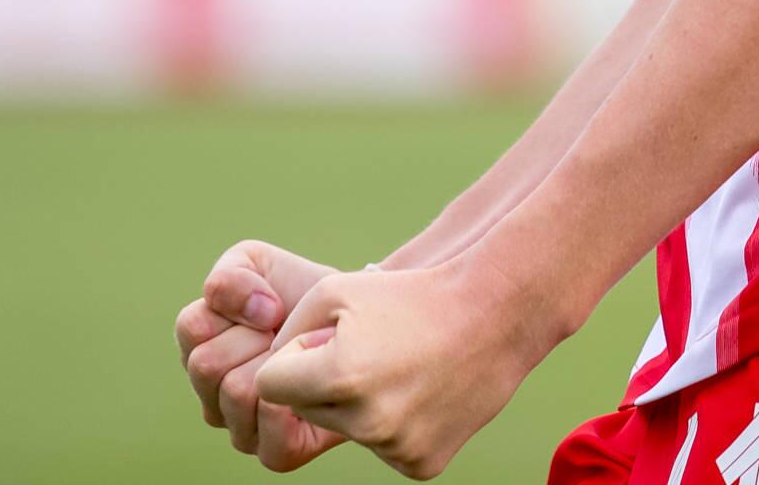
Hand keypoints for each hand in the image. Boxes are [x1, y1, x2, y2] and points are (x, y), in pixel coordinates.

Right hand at [177, 241, 343, 469]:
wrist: (357, 326)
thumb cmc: (302, 297)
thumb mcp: (260, 265)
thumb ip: (231, 275)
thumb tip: (256, 311)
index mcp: (199, 349)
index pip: (191, 327)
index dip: (237, 306)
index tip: (273, 305)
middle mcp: (211, 396)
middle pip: (207, 364)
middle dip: (256, 336)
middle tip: (286, 334)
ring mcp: (239, 429)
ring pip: (236, 392)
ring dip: (279, 362)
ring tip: (301, 356)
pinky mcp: (276, 453)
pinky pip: (269, 428)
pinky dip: (295, 398)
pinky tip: (312, 382)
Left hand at [253, 253, 565, 479]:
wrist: (493, 317)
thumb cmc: (409, 297)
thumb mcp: (333, 292)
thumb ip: (285, 334)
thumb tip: (265, 380)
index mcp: (340, 377)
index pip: (268, 386)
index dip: (292, 359)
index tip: (326, 341)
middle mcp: (367, 422)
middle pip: (306, 411)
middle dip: (322, 383)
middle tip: (368, 352)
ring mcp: (396, 449)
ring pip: (345, 429)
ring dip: (357, 403)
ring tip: (397, 368)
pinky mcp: (419, 465)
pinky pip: (382, 448)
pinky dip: (392, 423)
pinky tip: (419, 391)